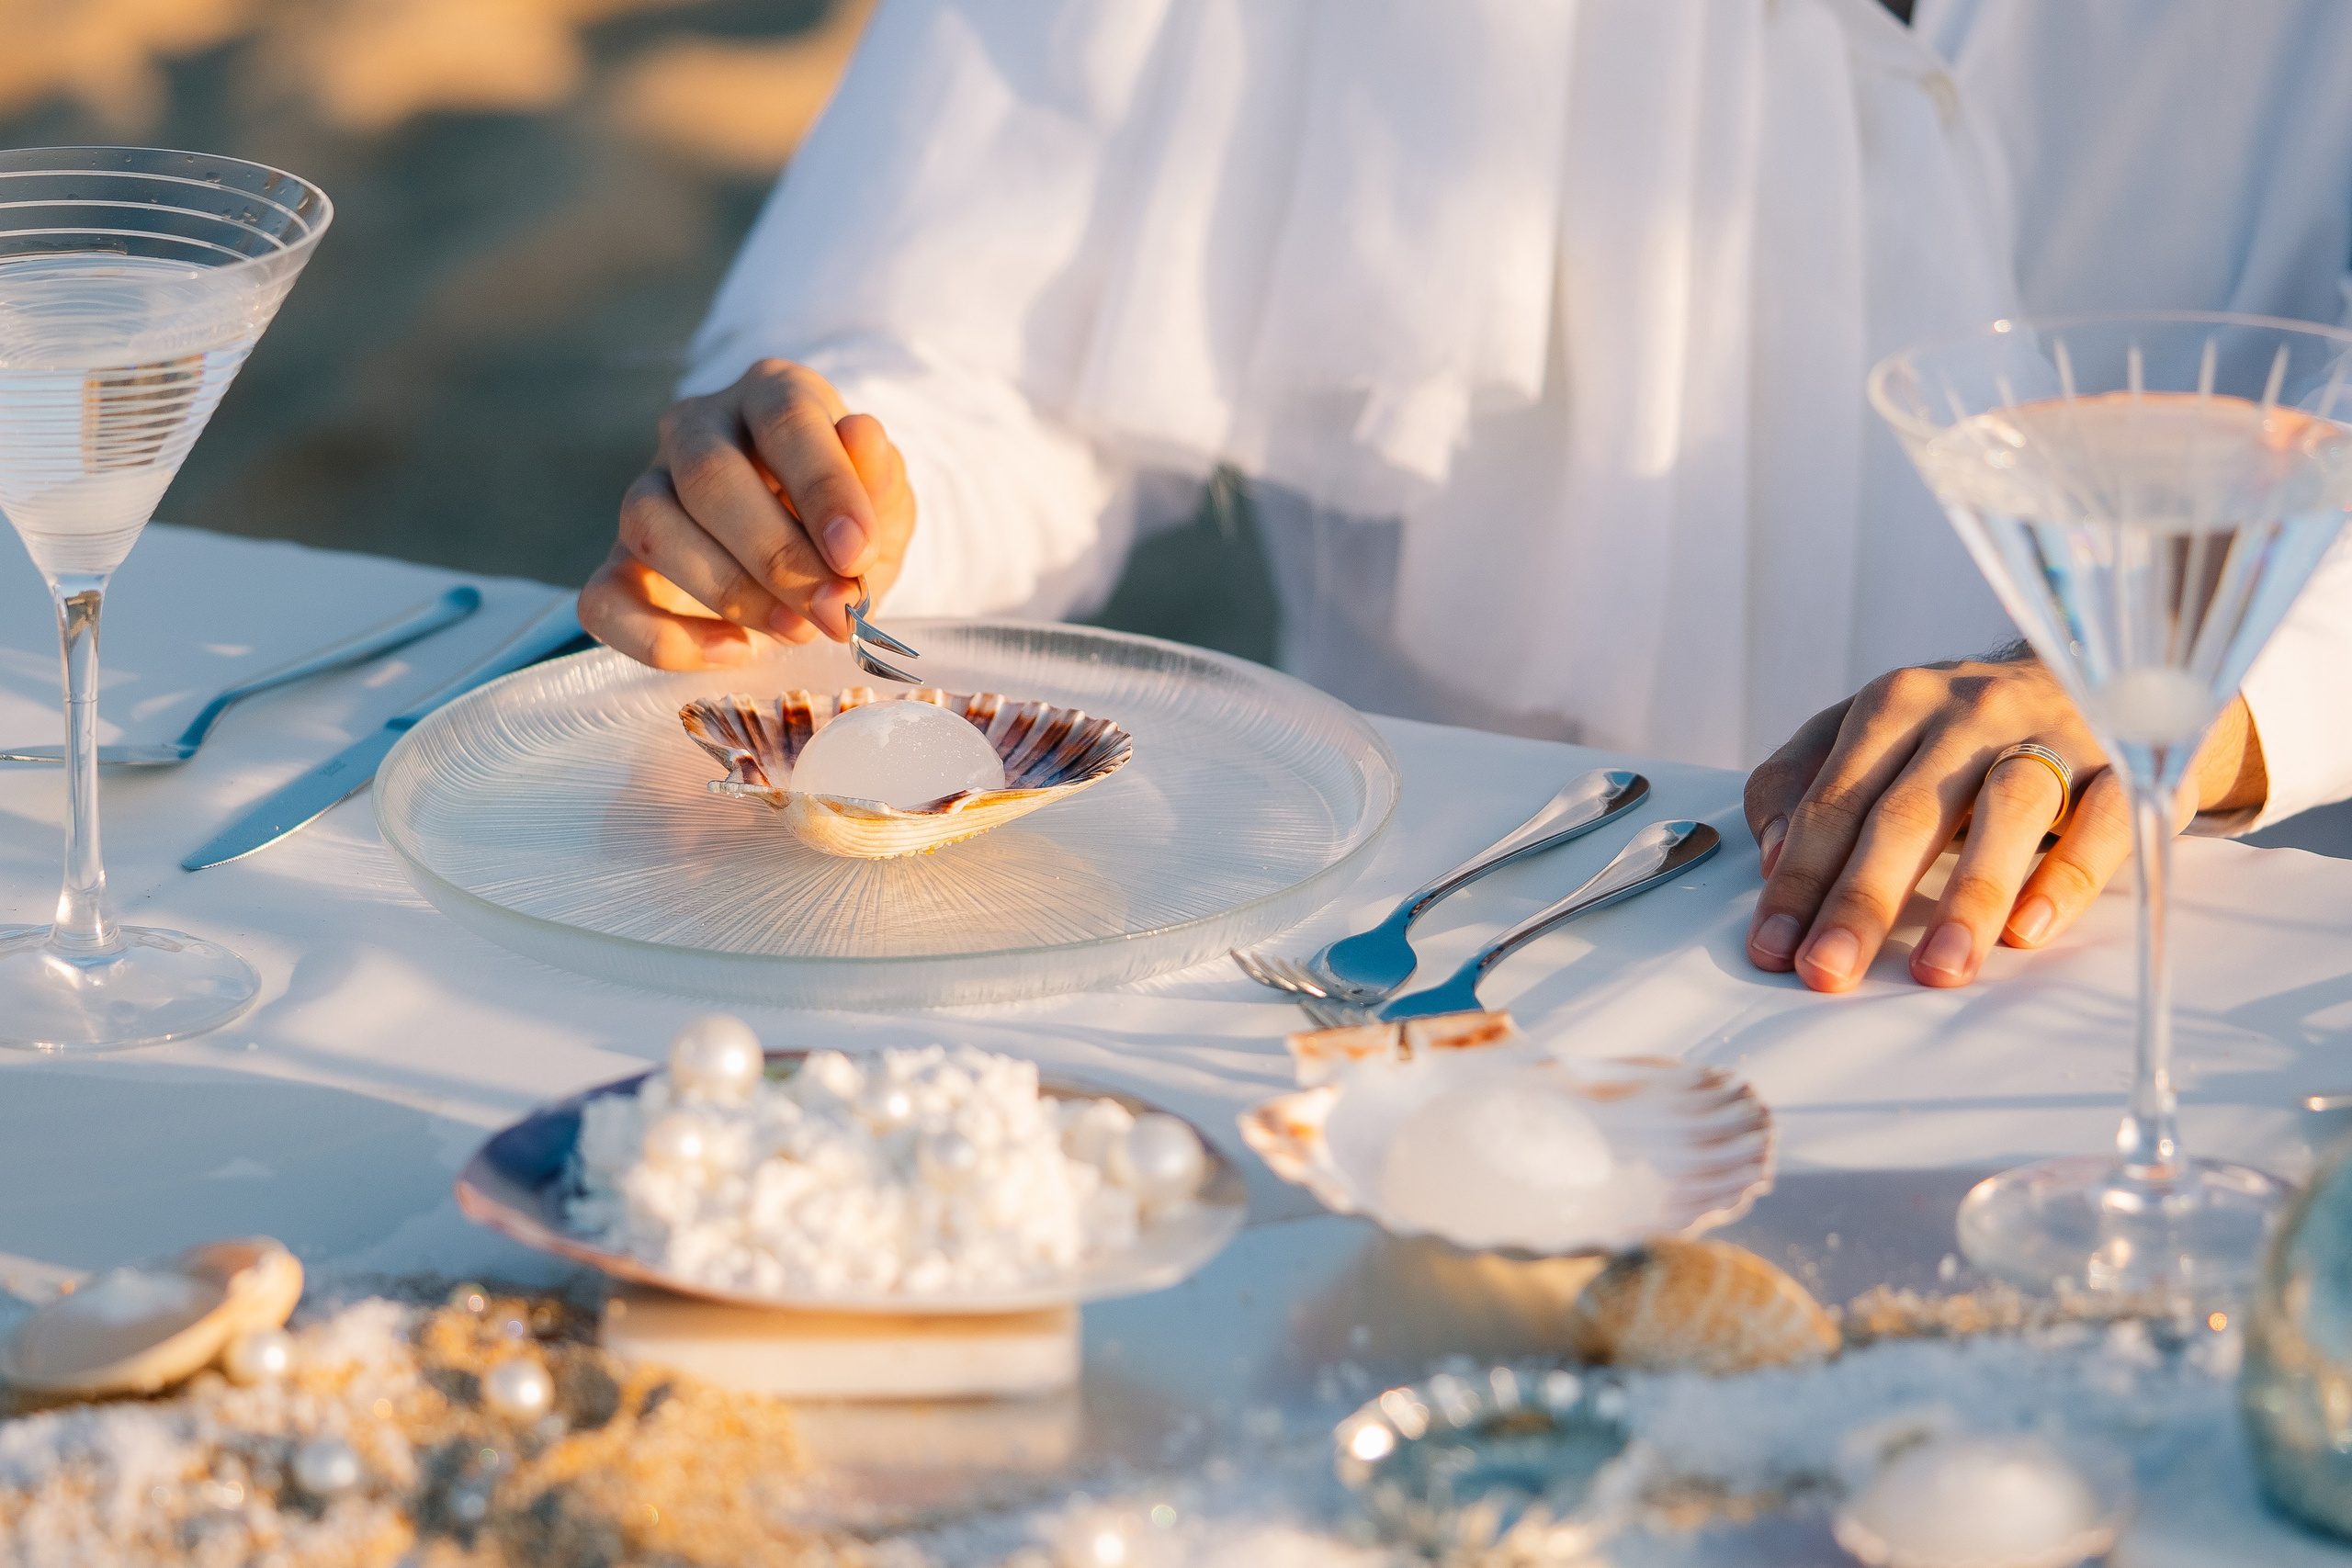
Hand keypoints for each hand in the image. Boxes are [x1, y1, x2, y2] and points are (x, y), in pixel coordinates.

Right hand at [578, 359, 916, 669]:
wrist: (813, 561)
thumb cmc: (847, 522)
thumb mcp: (885, 502)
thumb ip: (879, 479)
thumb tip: (862, 435)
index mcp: (770, 392)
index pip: (784, 417)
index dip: (821, 486)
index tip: (856, 554)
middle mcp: (696, 428)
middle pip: (708, 473)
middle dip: (777, 554)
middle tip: (834, 609)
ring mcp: (646, 492)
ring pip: (651, 524)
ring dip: (728, 590)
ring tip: (796, 629)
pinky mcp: (619, 565)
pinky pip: (605, 601)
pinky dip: (663, 638)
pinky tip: (734, 652)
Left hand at [1741, 654, 2267, 991]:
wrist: (2094, 669)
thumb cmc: (1960, 729)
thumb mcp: (1871, 732)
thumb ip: (1803, 781)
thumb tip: (1769, 854)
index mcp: (1894, 705)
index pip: (1833, 802)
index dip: (1799, 878)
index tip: (1771, 950)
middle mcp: (1969, 712)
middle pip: (1908, 811)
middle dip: (1862, 898)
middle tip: (1829, 971)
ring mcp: (2052, 733)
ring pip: (2007, 810)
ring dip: (1969, 894)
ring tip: (1936, 969)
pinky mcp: (2129, 762)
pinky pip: (2102, 820)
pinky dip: (2068, 876)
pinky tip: (2029, 930)